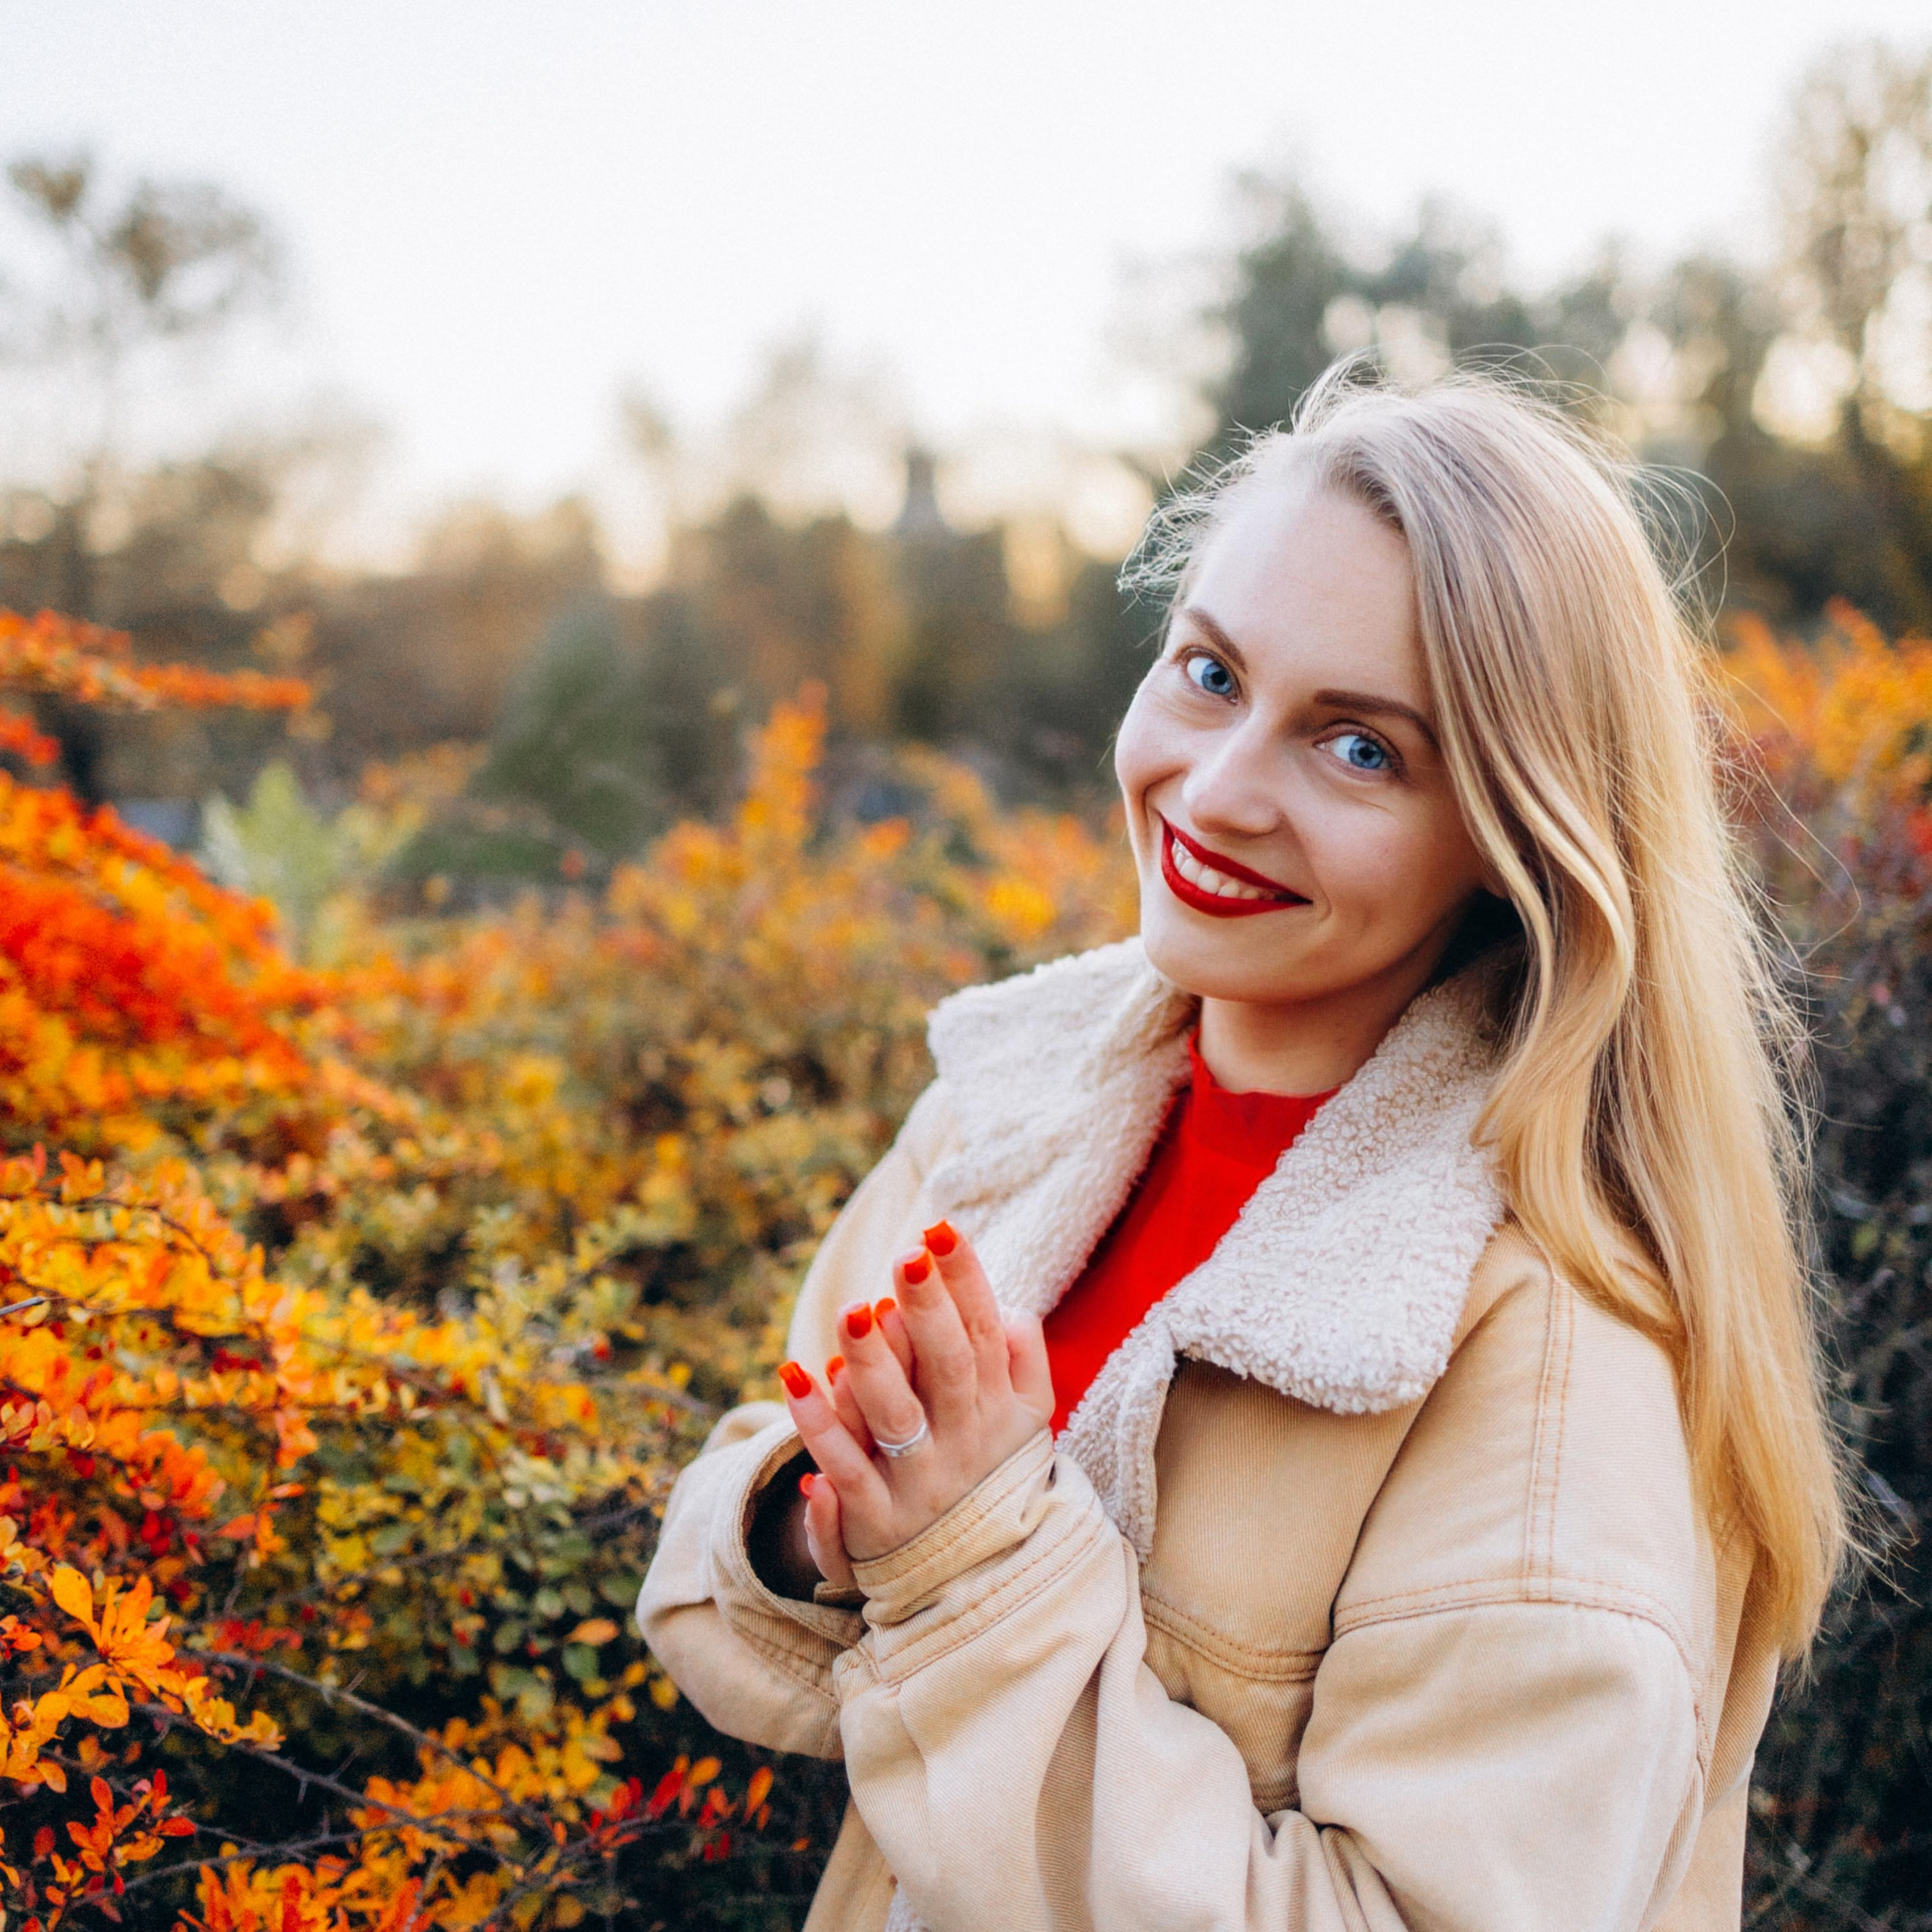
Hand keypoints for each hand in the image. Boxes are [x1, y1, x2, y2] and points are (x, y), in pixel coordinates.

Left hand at [777, 1221, 1053, 1563]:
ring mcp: (921, 1483)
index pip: (986, 1334)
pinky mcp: (877, 1521)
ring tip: (852, 1309)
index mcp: (1001, 1412)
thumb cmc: (991, 1477)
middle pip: (949, 1367)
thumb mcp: (1026, 1425)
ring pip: (896, 1415)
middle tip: (907, 1254)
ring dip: (872, 1361)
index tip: (941, 1230)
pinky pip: (845, 1467)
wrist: (977, 1584)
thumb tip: (1010, 1308)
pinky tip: (793, 1376)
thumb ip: (1024, 1363)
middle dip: (929, 1309)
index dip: (965, 1281)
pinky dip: (818, 1426)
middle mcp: (965, 1444)